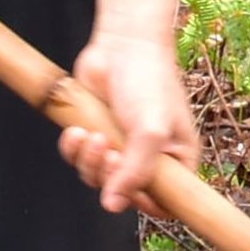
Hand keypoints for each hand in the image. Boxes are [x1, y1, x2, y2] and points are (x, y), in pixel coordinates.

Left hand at [57, 0, 196, 215]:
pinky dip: (73, 149)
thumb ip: (136, 170)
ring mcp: (121, 148)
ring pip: (96, 178)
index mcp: (176, 160)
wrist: (123, 45)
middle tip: (107, 152)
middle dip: (108, 176)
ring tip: (91, 135)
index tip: (129, 191)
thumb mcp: (150, 129)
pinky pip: (78, 159)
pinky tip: (76, 130)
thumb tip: (113, 205)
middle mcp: (149, 159)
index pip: (166, 203)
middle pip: (124, 194)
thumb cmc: (149, 81)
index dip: (144, 203)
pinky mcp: (95, 135)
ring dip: (88, 162)